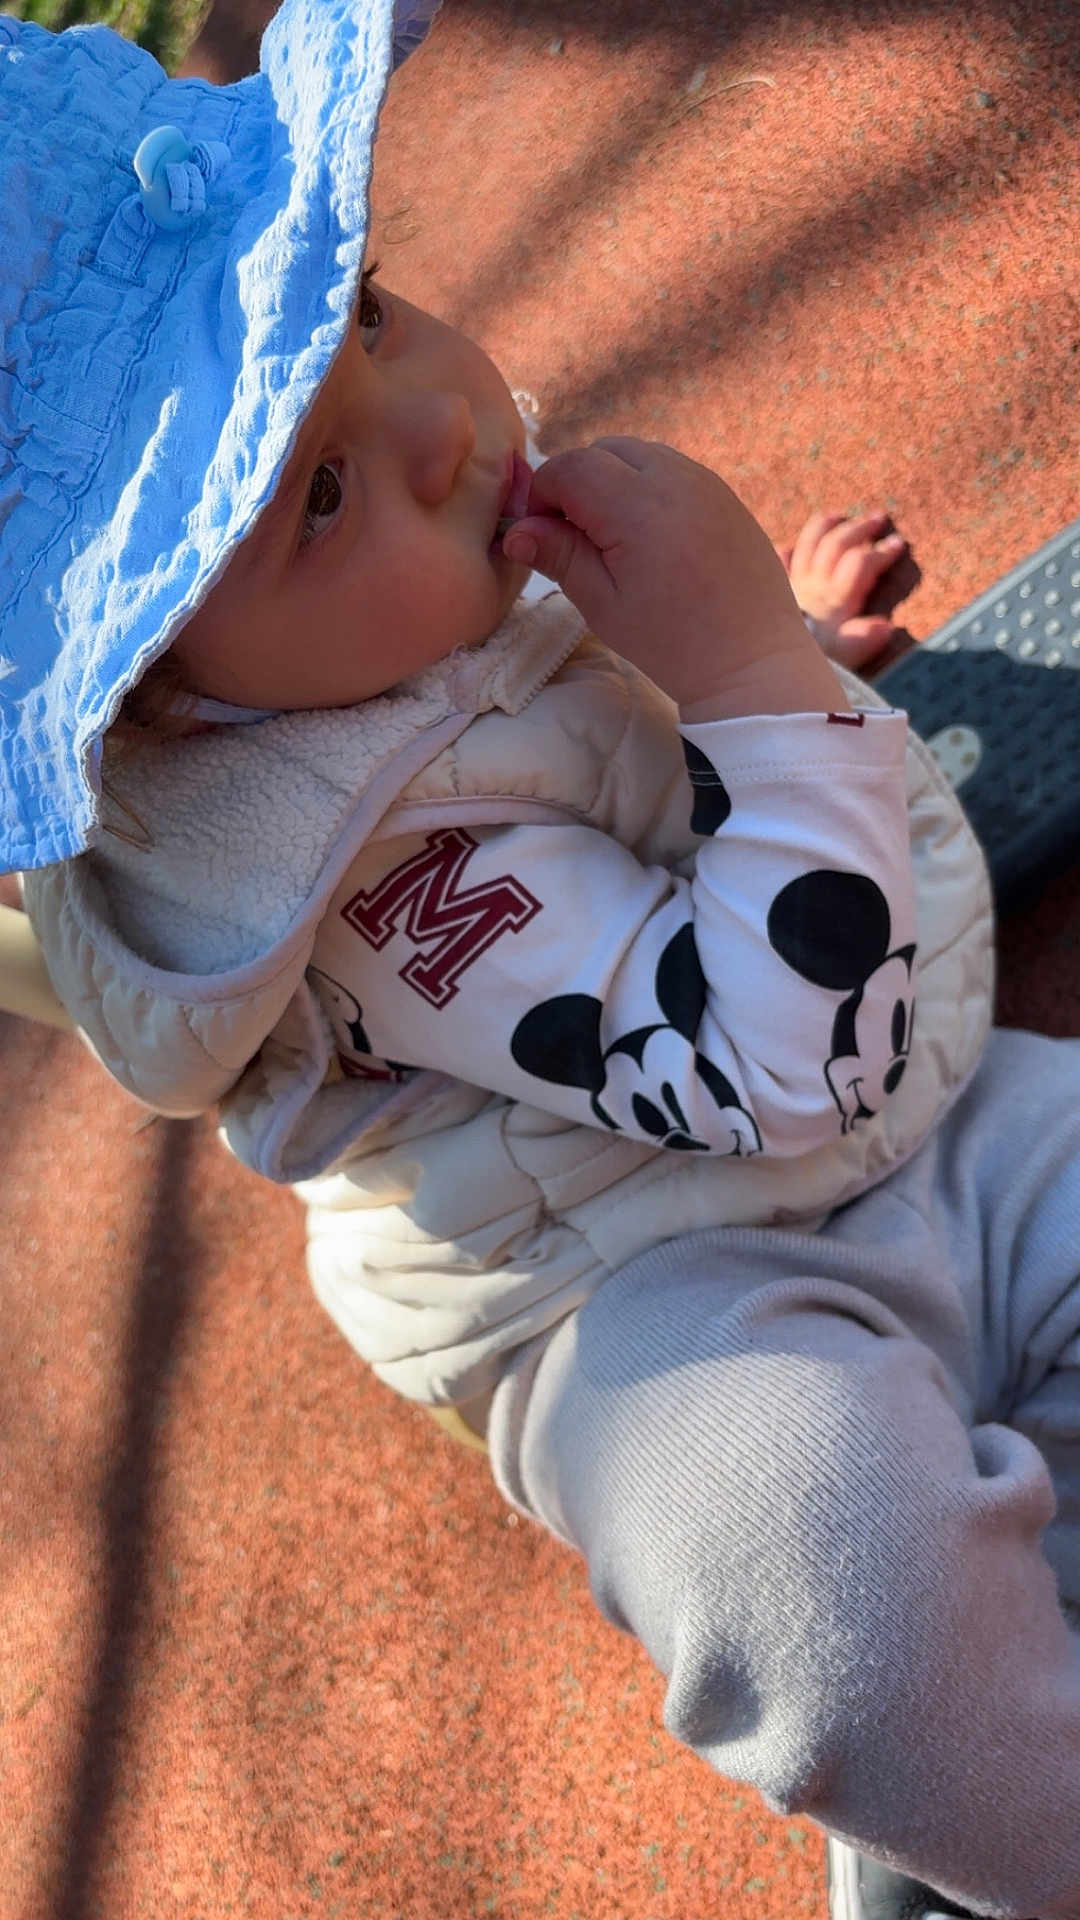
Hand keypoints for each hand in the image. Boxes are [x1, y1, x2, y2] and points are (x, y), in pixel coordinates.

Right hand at [502, 439, 846, 718]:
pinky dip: (648, 487)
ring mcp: (705, 482)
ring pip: (640, 454)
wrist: (751, 659)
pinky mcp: (724, 494)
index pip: (571, 468)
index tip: (539, 530)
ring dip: (613, 480)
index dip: (544, 493)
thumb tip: (516, 532)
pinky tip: (649, 536)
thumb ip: (559, 556)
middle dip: (577, 481)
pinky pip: (673, 469)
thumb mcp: (603, 604)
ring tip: (612, 537)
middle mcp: (675, 480)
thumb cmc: (673, 642)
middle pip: (604, 450)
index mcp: (639, 508)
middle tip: (574, 535)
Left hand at [778, 511, 907, 671]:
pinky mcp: (776, 590)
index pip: (862, 563)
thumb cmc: (813, 663)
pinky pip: (778, 562)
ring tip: (840, 516)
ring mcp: (793, 584)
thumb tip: (886, 626)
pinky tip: (791, 547)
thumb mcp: (842, 658)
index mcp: (835, 599)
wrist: (770, 667)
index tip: (899, 543)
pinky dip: (786, 551)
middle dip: (860, 528)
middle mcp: (813, 584)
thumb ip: (862, 640)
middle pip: (838, 543)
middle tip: (880, 518)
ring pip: (809, 543)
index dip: (882, 551)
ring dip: (826, 526)